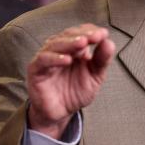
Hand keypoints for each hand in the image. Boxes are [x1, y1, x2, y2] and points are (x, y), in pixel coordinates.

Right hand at [26, 24, 115, 139]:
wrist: (61, 113)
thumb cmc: (75, 93)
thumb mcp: (95, 77)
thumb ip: (102, 60)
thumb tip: (109, 42)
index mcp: (73, 49)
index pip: (81, 33)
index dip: (91, 31)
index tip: (104, 34)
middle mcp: (59, 50)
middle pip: (68, 35)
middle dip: (82, 34)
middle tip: (95, 36)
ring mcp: (46, 58)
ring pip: (55, 44)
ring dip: (70, 42)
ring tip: (82, 43)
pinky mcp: (35, 70)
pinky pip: (43, 60)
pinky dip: (54, 58)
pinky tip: (67, 60)